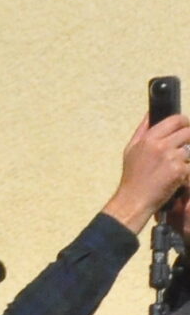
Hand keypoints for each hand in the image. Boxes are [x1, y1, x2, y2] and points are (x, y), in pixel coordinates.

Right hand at [107, 113, 189, 232]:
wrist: (133, 201)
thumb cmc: (132, 177)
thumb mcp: (130, 150)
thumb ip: (142, 130)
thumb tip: (150, 113)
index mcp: (148, 139)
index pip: (175, 120)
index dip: (184, 122)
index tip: (186, 127)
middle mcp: (160, 146)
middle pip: (188, 132)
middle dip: (189, 139)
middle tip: (185, 147)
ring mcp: (171, 158)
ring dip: (187, 157)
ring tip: (176, 165)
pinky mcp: (179, 171)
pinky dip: (186, 172)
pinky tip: (177, 178)